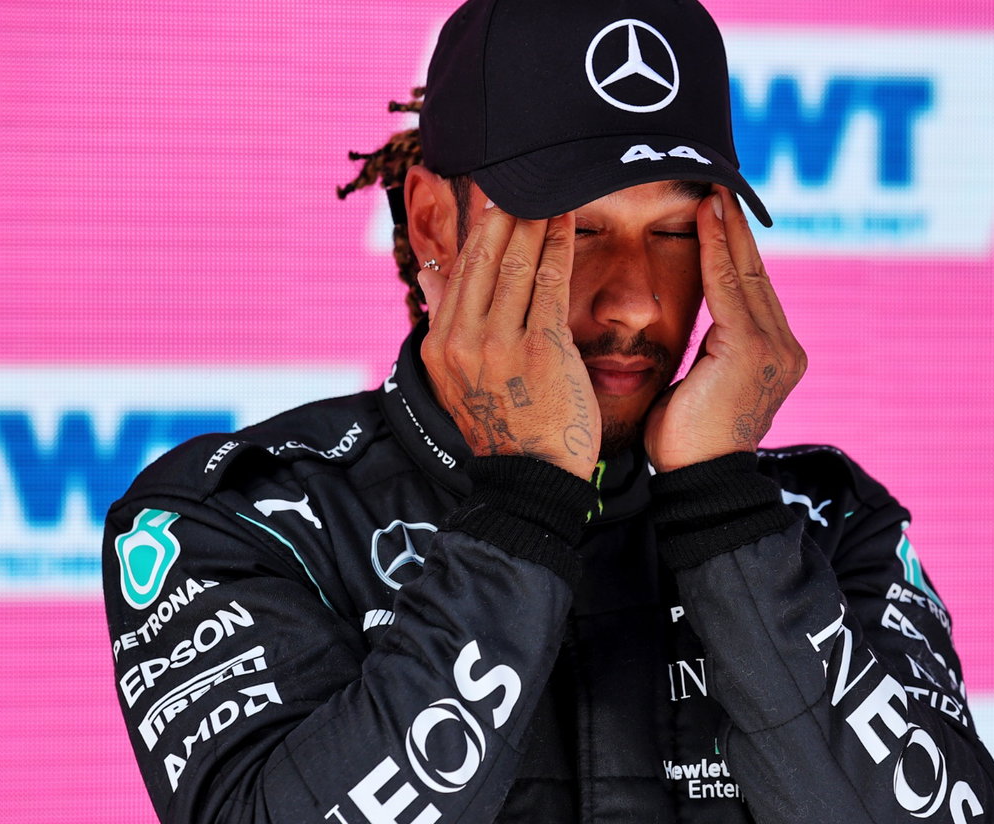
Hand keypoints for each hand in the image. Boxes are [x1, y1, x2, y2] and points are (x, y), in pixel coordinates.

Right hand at [417, 205, 600, 479]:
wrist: (530, 480)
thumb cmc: (505, 427)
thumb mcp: (458, 375)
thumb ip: (446, 319)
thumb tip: (425, 274)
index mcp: (439, 343)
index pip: (456, 270)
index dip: (476, 226)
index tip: (490, 191)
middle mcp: (461, 340)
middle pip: (483, 258)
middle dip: (505, 212)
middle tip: (522, 174)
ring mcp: (499, 344)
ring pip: (516, 264)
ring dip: (535, 220)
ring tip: (550, 187)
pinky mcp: (540, 349)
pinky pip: (549, 283)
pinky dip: (558, 246)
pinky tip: (569, 219)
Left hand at [644, 187, 805, 471]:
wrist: (697, 482)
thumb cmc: (686, 444)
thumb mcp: (700, 385)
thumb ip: (707, 352)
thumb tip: (693, 331)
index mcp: (775, 358)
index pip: (752, 294)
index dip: (736, 251)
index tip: (719, 215)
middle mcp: (784, 350)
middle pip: (755, 276)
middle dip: (736, 230)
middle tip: (718, 186)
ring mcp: (774, 349)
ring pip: (746, 275)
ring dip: (726, 230)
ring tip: (712, 191)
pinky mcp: (752, 349)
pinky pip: (728, 288)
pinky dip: (716, 249)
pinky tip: (707, 218)